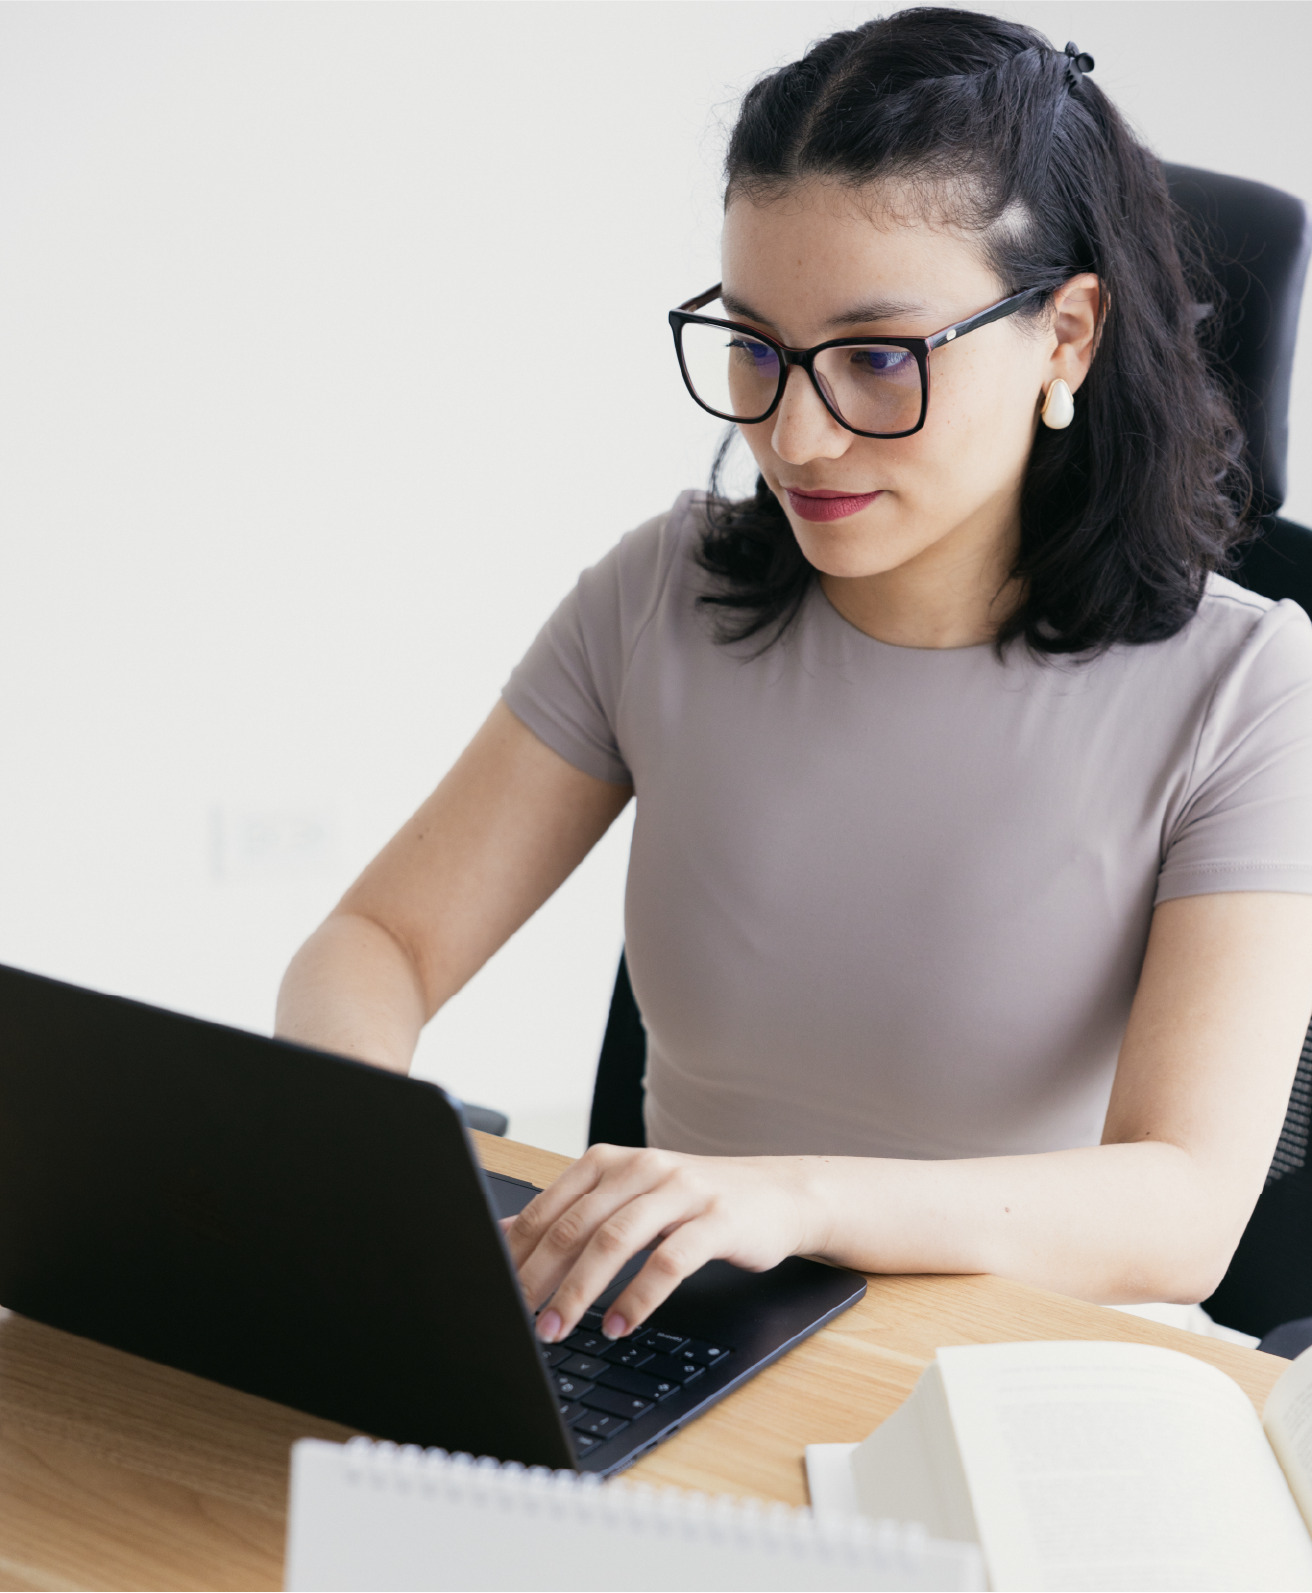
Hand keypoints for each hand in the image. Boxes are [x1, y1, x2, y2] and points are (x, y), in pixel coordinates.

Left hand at [502, 1144, 818, 1342]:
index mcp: (612, 1162)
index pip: (550, 1206)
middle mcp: (643, 1169)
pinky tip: (620, 1325)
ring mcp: (682, 1190)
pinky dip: (638, 1297)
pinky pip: (669, 1260)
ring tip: (558, 1328)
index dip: (518, 1250)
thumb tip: (504, 1236)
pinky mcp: (717, 1219)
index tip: (494, 1288)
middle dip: (540, 1276)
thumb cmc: (697, 1202)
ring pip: (616, 1240)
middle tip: (519, 1317)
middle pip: (576, 1224)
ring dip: (581, 1291)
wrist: (780, 1194)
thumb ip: (573, 1215)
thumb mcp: (630, 1200)